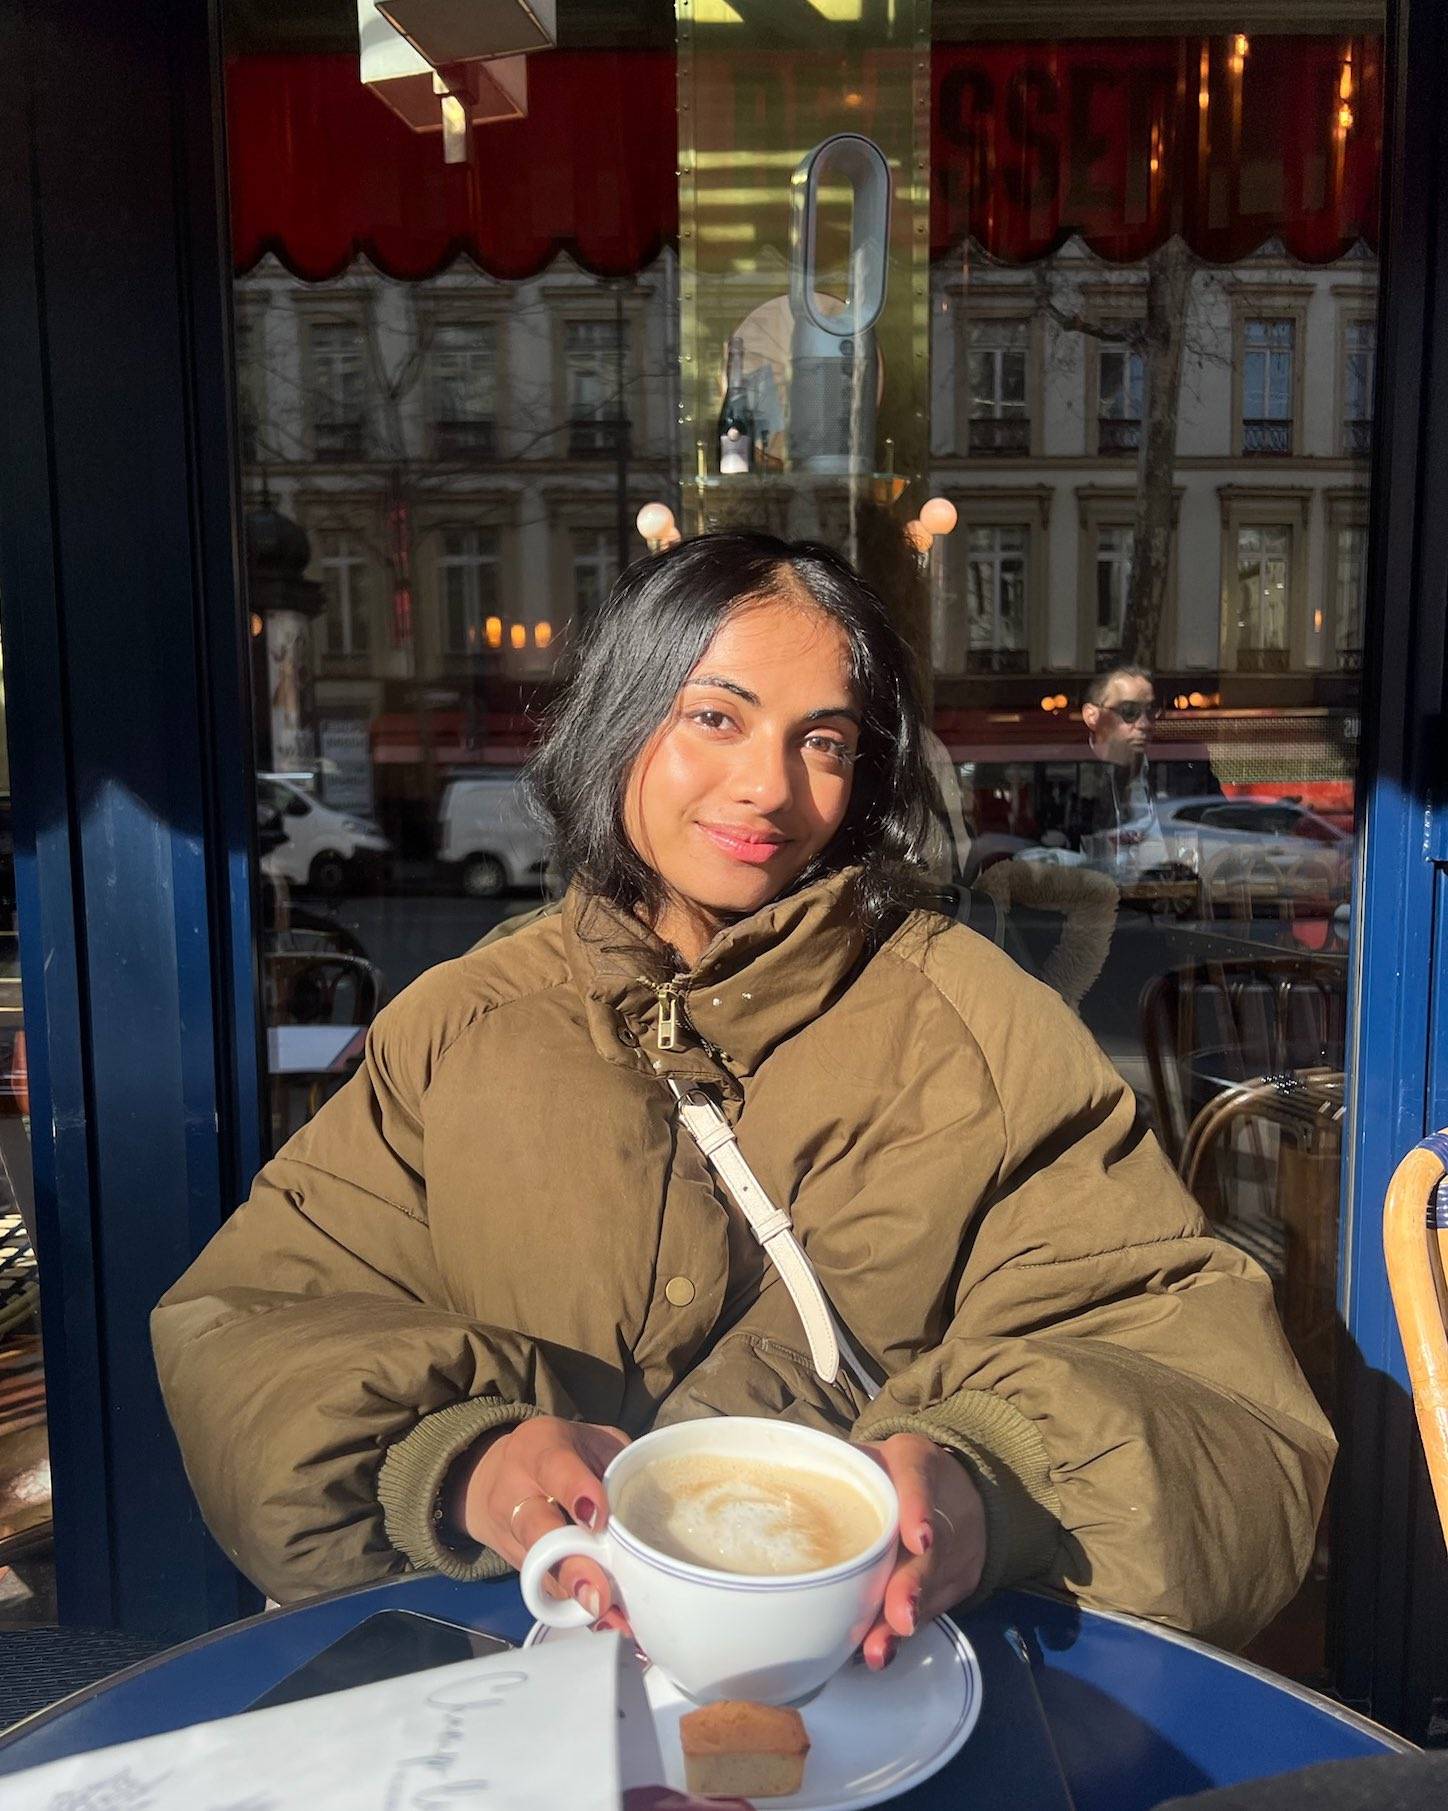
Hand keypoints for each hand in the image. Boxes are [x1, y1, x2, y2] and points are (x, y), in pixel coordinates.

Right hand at [454, 1416, 629, 1622]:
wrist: (498, 1474)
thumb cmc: (565, 1454)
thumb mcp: (592, 1443)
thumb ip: (618, 1466)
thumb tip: (656, 1506)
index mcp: (540, 1448)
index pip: (556, 1469)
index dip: (577, 1492)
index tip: (599, 1519)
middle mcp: (516, 1490)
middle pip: (538, 1530)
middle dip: (571, 1564)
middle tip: (599, 1594)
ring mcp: (510, 1532)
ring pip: (538, 1568)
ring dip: (576, 1596)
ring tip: (612, 1617)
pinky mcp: (515, 1565)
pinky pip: (542, 1589)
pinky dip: (573, 1607)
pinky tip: (604, 1620)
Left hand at [856, 1433, 985, 1669]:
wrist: (955, 1490)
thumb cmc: (888, 1473)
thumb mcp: (869, 1456)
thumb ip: (835, 1468)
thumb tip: (779, 1484)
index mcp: (914, 1463)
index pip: (918, 1478)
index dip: (918, 1507)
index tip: (919, 1539)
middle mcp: (941, 1508)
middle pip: (929, 1550)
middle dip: (912, 1586)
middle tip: (900, 1618)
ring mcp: (953, 1551)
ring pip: (930, 1589)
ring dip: (901, 1623)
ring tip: (878, 1651)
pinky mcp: (954, 1584)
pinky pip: (929, 1610)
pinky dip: (900, 1632)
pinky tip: (877, 1652)